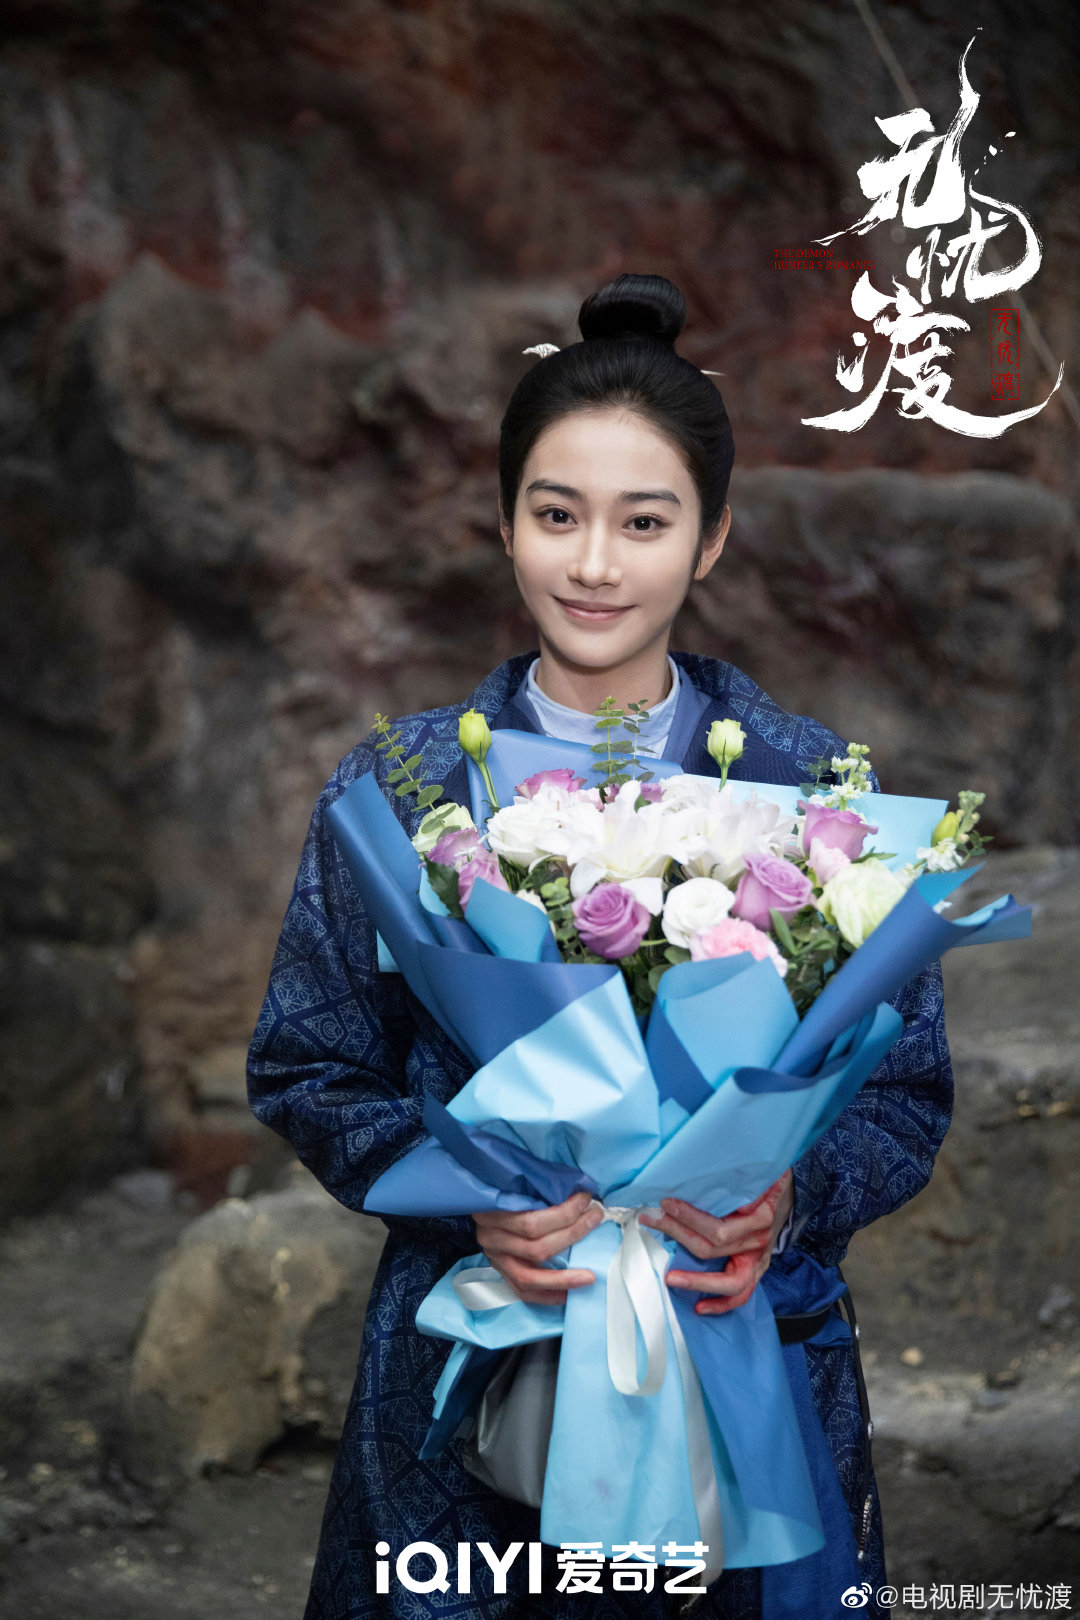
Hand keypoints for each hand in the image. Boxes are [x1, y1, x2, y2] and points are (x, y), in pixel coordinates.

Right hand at [471, 1190, 603, 1304]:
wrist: (478, 1202)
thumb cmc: (505, 1190)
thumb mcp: (515, 1184)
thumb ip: (541, 1190)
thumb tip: (580, 1194)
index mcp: (492, 1213)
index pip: (531, 1222)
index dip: (563, 1214)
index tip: (586, 1200)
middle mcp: (491, 1239)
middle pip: (535, 1248)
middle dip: (571, 1235)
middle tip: (594, 1221)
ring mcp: (495, 1259)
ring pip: (529, 1277)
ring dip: (563, 1279)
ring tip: (589, 1276)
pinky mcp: (501, 1273)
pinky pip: (524, 1293)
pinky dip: (548, 1296)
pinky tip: (569, 1294)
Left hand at [638, 1171, 793, 1314]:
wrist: (792, 1193)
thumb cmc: (769, 1180)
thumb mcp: (758, 1171)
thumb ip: (736, 1174)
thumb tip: (704, 1170)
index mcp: (760, 1218)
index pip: (719, 1228)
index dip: (689, 1218)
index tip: (666, 1204)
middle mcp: (759, 1242)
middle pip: (714, 1248)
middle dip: (679, 1235)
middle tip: (653, 1221)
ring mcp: (759, 1260)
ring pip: (729, 1282)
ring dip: (697, 1281)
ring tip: (671, 1278)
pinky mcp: (755, 1270)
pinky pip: (741, 1295)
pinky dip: (720, 1304)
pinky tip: (699, 1307)